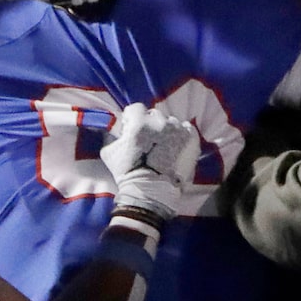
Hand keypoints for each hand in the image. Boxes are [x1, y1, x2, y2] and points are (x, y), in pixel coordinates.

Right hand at [103, 102, 202, 221]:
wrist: (152, 192)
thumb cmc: (128, 173)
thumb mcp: (109, 152)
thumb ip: (113, 135)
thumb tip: (116, 128)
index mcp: (140, 122)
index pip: (136, 108)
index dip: (133, 118)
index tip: (132, 128)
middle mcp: (161, 122)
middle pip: (154, 115)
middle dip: (150, 124)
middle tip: (148, 140)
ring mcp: (178, 130)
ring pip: (171, 121)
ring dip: (166, 130)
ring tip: (163, 146)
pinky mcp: (191, 139)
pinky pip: (187, 128)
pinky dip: (181, 134)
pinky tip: (176, 145)